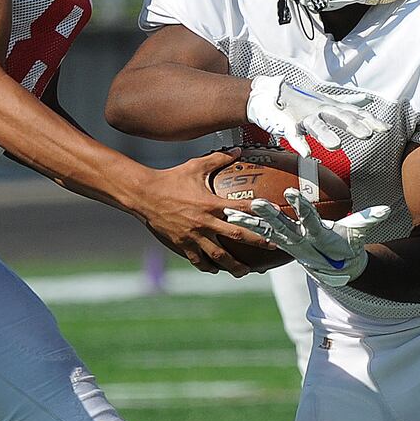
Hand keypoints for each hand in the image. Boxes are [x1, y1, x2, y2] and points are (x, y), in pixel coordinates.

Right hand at [136, 150, 270, 275]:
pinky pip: (198, 260)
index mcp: (211, 203)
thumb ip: (219, 159)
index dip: (259, 212)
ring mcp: (193, 236)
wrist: (144, 195)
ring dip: (234, 265)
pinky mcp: (182, 245)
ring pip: (218, 256)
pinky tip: (216, 269)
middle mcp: (205, 222)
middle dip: (256, 242)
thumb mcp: (196, 166)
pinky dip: (208, 266)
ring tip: (244, 271)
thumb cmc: (171, 178)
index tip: (275, 216)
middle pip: (236, 236)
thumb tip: (239, 150)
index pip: (241, 208)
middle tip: (272, 248)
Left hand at [225, 187, 391, 286]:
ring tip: (230, 211)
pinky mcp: (280, 243)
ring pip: (266, 231)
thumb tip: (385, 209)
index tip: (292, 192)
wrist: (336, 270)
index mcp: (320, 236)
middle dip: (268, 215)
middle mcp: (301, 241)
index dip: (302, 207)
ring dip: (249, 221)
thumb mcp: (359, 234)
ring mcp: (288, 243)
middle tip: (255, 201)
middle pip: (282, 226)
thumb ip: (368, 220)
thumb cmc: (348, 246)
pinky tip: (229, 216)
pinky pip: (261, 233)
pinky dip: (246, 225)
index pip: (310, 219)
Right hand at [246, 74, 387, 155]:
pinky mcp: (288, 125)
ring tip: (337, 146)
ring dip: (326, 135)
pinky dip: (300, 144)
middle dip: (353, 125)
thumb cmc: (301, 100)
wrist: (269, 95)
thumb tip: (366, 99)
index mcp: (331, 107)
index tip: (386, 129)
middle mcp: (320, 110)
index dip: (370, 121)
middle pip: (339, 117)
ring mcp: (304, 118)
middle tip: (367, 135)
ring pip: (316, 126)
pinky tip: (307, 154)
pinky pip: (294, 136)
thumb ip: (348, 102)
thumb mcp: (327, 101)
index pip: (354, 113)